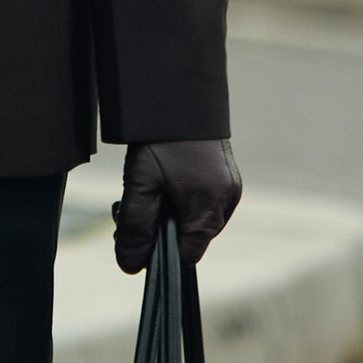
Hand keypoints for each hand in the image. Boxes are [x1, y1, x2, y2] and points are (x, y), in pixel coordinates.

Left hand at [114, 137, 241, 272]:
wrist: (180, 95)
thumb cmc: (160, 141)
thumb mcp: (140, 184)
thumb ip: (136, 228)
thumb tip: (131, 267)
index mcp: (208, 211)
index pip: (186, 256)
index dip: (160, 251)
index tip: (137, 230)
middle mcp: (226, 203)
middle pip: (192, 239)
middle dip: (163, 229)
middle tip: (135, 203)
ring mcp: (232, 189)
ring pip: (198, 220)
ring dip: (173, 212)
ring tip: (151, 186)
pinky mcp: (230, 176)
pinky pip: (206, 202)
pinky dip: (185, 198)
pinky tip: (168, 178)